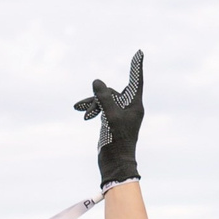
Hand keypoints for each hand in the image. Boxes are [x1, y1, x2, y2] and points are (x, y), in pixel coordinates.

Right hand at [74, 49, 144, 189]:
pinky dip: (92, 109)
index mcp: (135, 106)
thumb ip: (104, 97)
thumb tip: (97, 81)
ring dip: (92, 103)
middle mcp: (129, 109)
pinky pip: (101, 108)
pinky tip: (84, 115)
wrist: (115, 164)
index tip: (139, 53)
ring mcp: (119, 115)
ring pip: (105, 100)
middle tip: (83, 105)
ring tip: (78, 108)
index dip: (136, 67)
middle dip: (99, 95)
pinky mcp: (111, 121)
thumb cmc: (117, 142)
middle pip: (113, 92)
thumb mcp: (110, 116)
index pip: (136, 82)